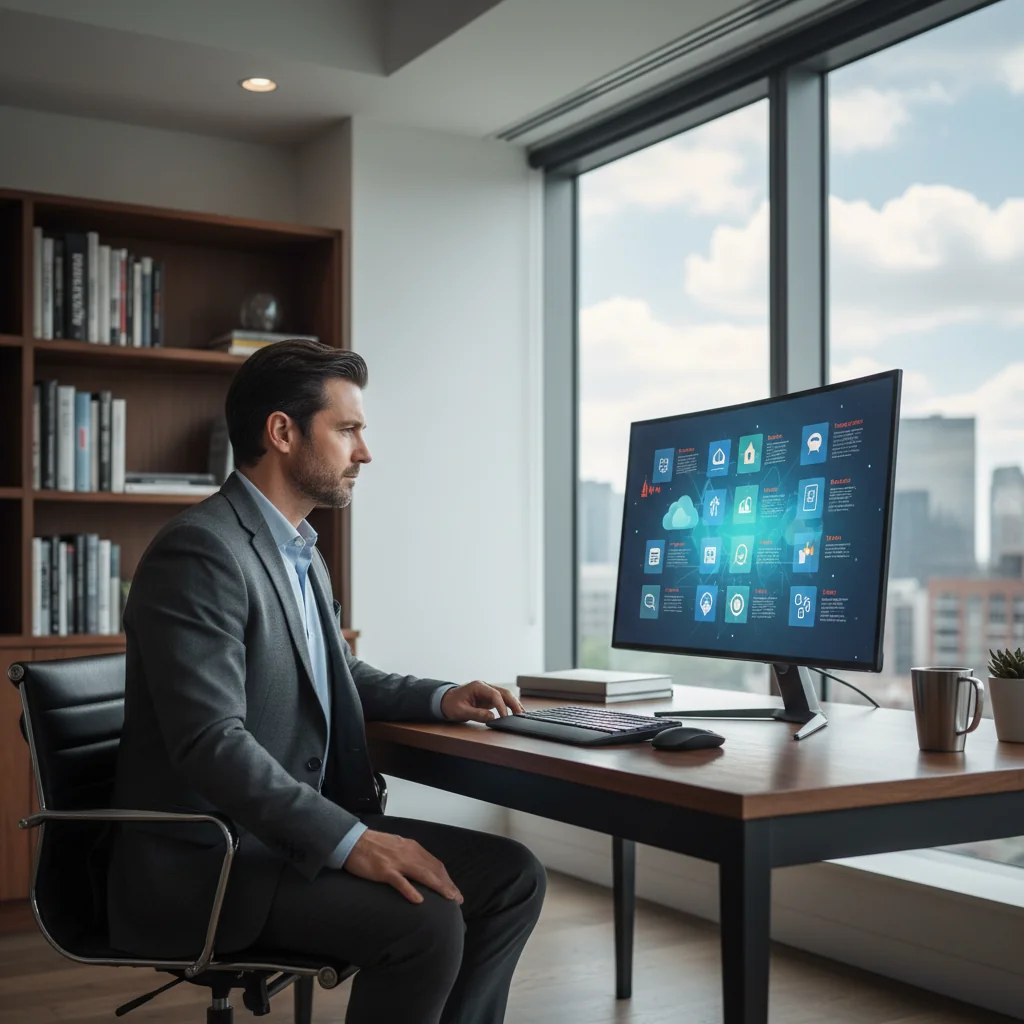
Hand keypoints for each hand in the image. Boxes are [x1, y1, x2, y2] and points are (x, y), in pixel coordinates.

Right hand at [344, 830, 462, 904]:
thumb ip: (409, 856)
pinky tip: (419, 900)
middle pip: (433, 870)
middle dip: (448, 885)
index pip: (435, 864)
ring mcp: (397, 862)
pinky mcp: (385, 870)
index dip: (446, 878)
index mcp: (412, 847)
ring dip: (438, 887)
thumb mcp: (397, 846)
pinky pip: (400, 881)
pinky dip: (411, 891)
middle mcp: (408, 853)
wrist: (353, 841)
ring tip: (449, 899)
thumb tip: (422, 868)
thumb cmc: (374, 845)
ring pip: (423, 874)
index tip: (454, 890)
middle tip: (457, 899)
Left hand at [440, 680, 522, 722]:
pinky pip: (502, 700)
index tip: (505, 717)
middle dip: (513, 703)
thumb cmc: (451, 705)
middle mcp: (485, 686)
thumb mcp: (461, 711)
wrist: (445, 701)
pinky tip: (516, 712)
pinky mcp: (489, 697)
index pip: (495, 694)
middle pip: (503, 692)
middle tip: (521, 715)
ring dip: (514, 704)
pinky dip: (509, 706)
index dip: (501, 706)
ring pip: (505, 695)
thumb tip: (492, 717)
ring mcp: (487, 691)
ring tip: (522, 714)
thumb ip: (477, 714)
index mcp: (478, 686)